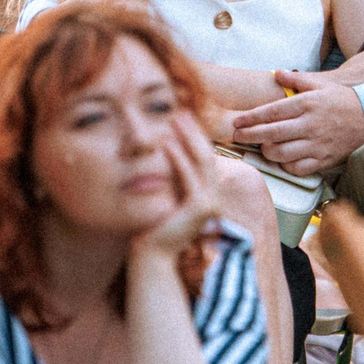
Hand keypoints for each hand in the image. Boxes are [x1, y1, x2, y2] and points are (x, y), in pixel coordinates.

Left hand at [133, 112, 223, 262]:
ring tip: (175, 118)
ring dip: (188, 137)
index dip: (194, 136)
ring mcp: (209, 202)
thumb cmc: (154, 224)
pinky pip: (190, 177)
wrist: (151, 253)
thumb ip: (171, 174)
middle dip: (193, 131)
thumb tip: (164, 145)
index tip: (181, 116)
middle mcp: (212, 196)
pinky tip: (167, 143)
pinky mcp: (199, 208)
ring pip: (202, 161)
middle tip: (180, 110)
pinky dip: (179, 158)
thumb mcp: (166, 193)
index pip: (204, 157)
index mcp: (205, 192)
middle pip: (206, 154)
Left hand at [232, 71, 363, 176]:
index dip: (251, 118)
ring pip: (282, 153)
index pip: (272, 111)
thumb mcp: (321, 84)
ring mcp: (317, 143)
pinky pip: (298, 167)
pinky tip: (281, 158)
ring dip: (267, 151)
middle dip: (250, 136)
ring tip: (262, 146)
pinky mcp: (324, 159)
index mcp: (307, 103)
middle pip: (272, 133)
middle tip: (237, 136)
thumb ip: (297, 79)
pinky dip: (286, 165)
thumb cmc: (343, 100)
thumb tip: (276, 73)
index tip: (237, 122)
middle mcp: (310, 124)